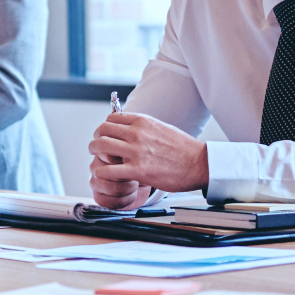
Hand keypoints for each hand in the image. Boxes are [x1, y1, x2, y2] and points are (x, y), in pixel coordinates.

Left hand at [87, 113, 209, 206]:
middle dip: (96, 139)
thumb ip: (143, 127)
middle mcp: (137, 133)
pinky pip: (107, 170)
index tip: (106, 136)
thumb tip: (129, 127)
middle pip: (102, 130)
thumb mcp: (161, 128)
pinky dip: (101, 173)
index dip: (105, 128)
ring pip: (100, 146)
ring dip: (95, 153)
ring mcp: (137, 152)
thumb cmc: (183, 149)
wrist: (199, 164)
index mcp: (143, 122)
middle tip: (98, 149)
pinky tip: (106, 176)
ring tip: (99, 161)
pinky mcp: (138, 170)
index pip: (111, 118)